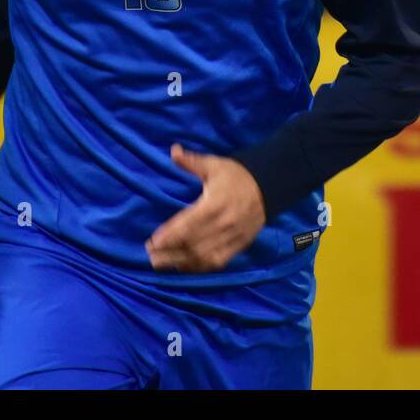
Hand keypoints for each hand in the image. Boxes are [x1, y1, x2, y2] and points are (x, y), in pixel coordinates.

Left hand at [147, 144, 266, 272]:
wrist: (269, 186)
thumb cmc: (237, 175)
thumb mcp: (214, 164)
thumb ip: (192, 161)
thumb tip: (173, 151)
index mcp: (216, 203)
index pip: (189, 223)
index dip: (170, 235)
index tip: (153, 241)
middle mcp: (224, 224)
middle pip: (193, 243)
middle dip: (169, 251)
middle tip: (150, 254)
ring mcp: (232, 237)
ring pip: (203, 256)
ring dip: (180, 262)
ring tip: (161, 263)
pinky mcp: (238, 246)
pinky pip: (216, 262)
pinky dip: (198, 267)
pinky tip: (183, 267)